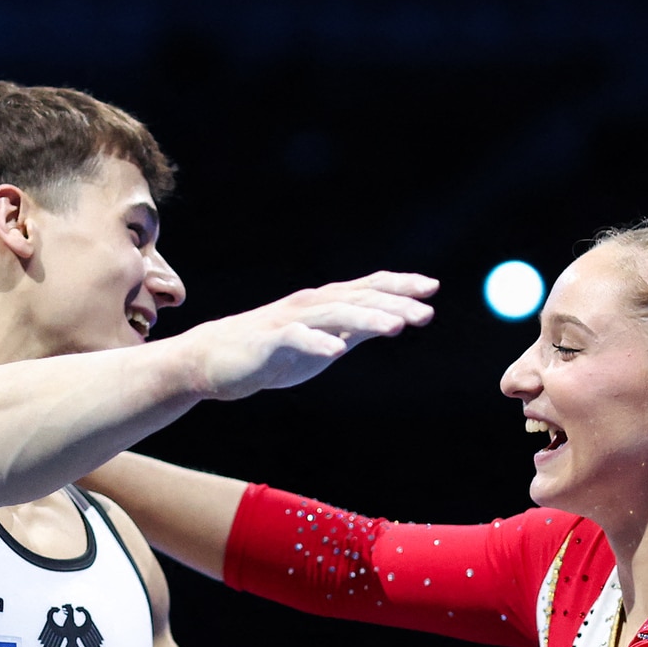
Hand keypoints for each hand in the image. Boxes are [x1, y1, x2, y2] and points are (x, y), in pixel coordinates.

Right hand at [184, 270, 436, 399]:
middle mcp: (311, 305)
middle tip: (427, 312)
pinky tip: (337, 350)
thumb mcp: (324, 339)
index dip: (400, 285)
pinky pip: (295, 339)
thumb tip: (395, 320)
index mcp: (326, 303)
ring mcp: (289, 321)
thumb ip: (356, 328)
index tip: (432, 287)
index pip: (368, 287)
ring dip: (366, 318)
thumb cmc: (273, 351)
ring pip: (333, 314)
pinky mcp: (268, 342)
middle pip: (358, 298)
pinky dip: (316, 342)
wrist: (215, 360)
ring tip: (396, 327)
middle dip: (394, 303)